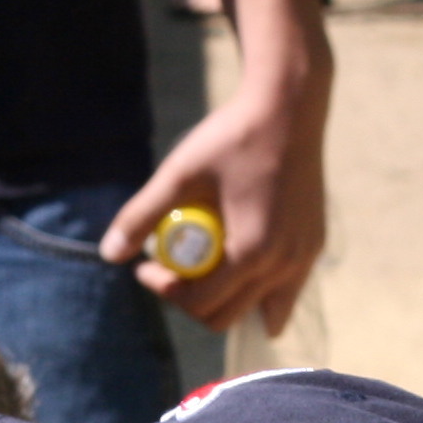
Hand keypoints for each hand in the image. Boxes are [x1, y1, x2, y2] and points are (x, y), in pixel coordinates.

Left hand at [104, 74, 329, 336]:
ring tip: (204, 268)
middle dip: (190, 301)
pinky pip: (284, 291)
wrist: (289, 106)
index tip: (145, 266)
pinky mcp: (314, 245)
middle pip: (226, 316)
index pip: (200, 303)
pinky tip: (234, 269)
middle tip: (169, 269)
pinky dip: (257, 293)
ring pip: (261, 313)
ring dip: (226, 301)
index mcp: (252, 252)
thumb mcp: (179, 173)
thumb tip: (108, 253)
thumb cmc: (233, 137)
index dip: (163, 290)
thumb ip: (141, 214)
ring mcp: (305, 258)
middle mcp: (284, 264)